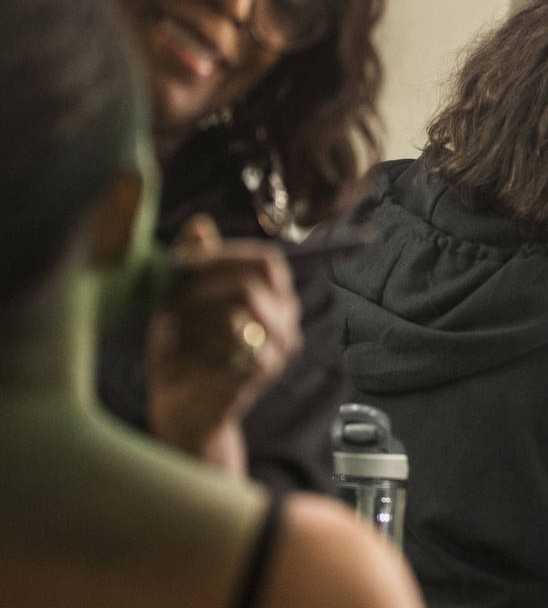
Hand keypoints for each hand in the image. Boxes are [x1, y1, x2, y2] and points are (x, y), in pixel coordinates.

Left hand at [145, 215, 301, 473]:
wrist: (179, 410)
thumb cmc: (180, 352)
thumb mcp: (178, 298)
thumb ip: (192, 262)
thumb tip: (200, 223)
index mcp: (271, 297)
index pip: (266, 258)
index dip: (227, 254)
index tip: (187, 260)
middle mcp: (286, 317)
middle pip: (259, 274)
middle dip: (210, 279)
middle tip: (176, 299)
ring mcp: (281, 343)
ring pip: (246, 298)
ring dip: (204, 310)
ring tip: (184, 331)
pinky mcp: (267, 366)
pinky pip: (238, 331)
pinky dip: (207, 337)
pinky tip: (194, 353)